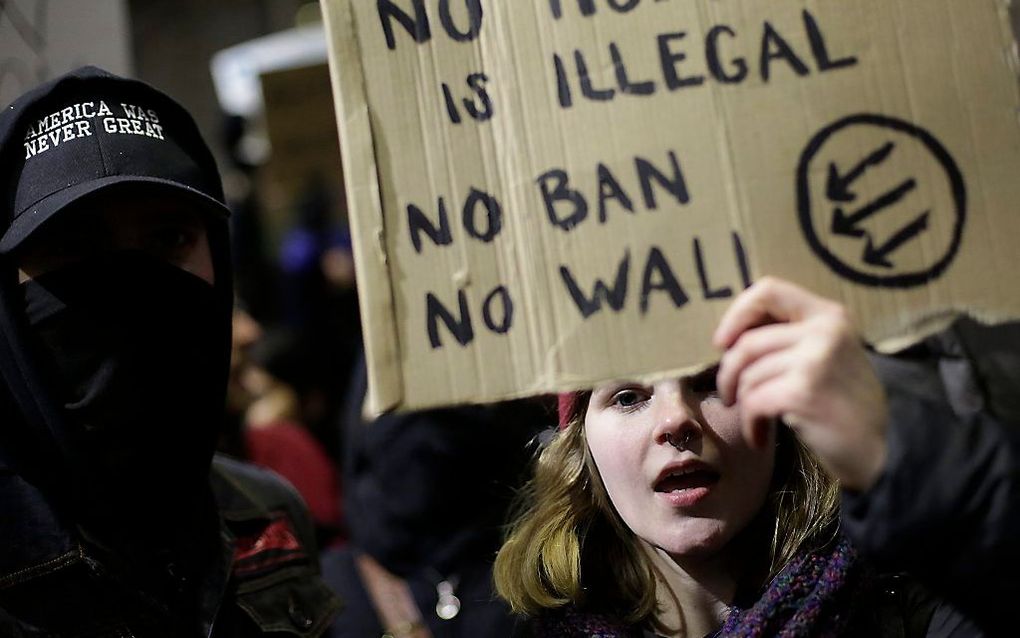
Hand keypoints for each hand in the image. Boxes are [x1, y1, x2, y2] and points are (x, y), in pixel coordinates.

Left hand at [713, 277, 887, 491]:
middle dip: (729, 374)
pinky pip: (754, 402)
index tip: (722, 342)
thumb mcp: (826, 355)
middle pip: (748, 342)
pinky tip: (760, 437)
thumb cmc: (843, 405)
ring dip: (743, 404)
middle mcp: (825, 330)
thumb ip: (789, 337)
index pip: (769, 290)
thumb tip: (729, 336)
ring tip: (755, 422)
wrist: (880, 451)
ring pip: (748, 375)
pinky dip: (751, 424)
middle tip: (730, 396)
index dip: (737, 314)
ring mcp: (816, 360)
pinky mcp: (804, 391)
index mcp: (829, 314)